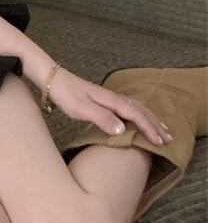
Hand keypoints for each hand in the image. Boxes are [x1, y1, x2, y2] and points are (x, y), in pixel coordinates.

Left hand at [47, 68, 172, 145]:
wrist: (53, 80)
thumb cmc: (66, 94)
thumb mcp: (81, 108)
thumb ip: (102, 118)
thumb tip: (123, 130)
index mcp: (110, 100)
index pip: (136, 114)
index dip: (149, 128)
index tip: (160, 142)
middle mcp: (113, 97)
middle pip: (140, 110)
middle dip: (155, 124)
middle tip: (168, 139)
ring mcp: (109, 98)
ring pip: (136, 107)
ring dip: (150, 119)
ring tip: (161, 129)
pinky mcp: (103, 100)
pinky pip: (128, 107)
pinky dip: (139, 114)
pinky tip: (138, 118)